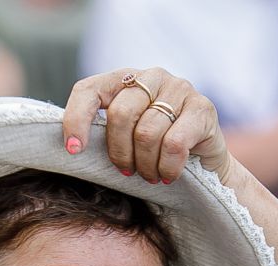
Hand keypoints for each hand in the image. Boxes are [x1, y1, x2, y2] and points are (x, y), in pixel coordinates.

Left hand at [62, 68, 229, 184]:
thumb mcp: (126, 139)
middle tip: (127, 172)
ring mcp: (179, 88)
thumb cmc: (157, 152)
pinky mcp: (202, 108)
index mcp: (125, 79)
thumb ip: (104, 132)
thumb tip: (70, 148)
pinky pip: (174, 144)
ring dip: (146, 166)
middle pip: (120, 114)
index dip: (76, 119)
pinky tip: (168, 176)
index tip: (74, 150)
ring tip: (151, 176)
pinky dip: (167, 168)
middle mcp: (152, 76)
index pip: (89, 90)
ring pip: (147, 133)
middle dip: (119, 152)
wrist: (206, 164)